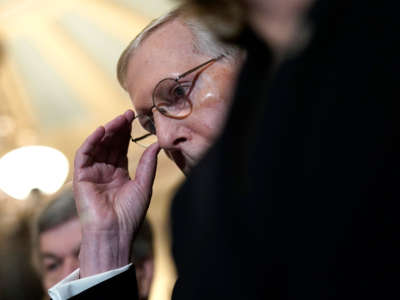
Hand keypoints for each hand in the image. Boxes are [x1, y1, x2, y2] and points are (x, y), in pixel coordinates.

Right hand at [73, 110, 159, 276]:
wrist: (115, 232)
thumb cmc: (130, 214)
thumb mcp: (144, 185)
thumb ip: (148, 164)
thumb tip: (157, 144)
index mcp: (119, 175)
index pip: (121, 149)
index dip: (127, 134)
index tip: (135, 119)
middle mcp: (105, 172)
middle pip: (110, 145)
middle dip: (118, 129)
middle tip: (128, 115)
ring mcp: (92, 174)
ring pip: (98, 147)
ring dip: (107, 132)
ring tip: (119, 120)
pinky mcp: (81, 177)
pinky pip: (84, 155)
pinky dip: (91, 142)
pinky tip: (102, 130)